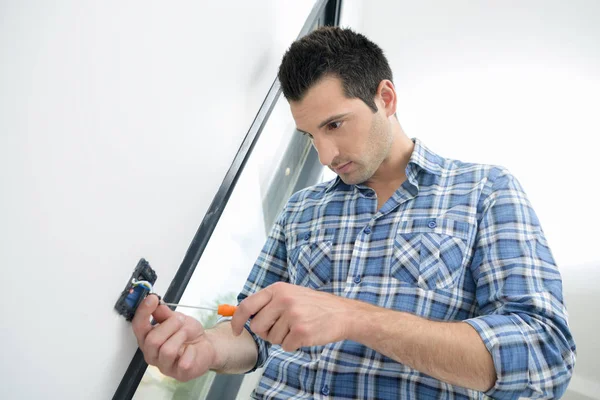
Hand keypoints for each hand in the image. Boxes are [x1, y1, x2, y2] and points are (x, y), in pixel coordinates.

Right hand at [132, 295, 215, 381]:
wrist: (207, 346)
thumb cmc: (189, 334)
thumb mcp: (177, 318)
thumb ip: (164, 314)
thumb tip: (155, 304)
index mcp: (147, 339)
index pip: (138, 326)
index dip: (143, 312)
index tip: (152, 299)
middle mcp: (152, 354)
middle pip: (152, 340)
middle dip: (170, 325)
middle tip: (180, 321)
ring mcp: (164, 366)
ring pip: (167, 350)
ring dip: (181, 336)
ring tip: (186, 334)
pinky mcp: (179, 374)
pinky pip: (183, 362)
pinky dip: (191, 351)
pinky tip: (192, 350)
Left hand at [230, 282, 355, 350]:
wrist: (343, 313)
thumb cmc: (315, 305)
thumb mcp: (291, 294)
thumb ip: (269, 302)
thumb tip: (243, 316)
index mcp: (278, 289)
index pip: (247, 305)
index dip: (237, 320)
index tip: (236, 330)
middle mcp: (284, 300)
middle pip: (257, 326)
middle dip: (266, 332)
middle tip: (282, 327)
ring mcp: (293, 316)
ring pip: (271, 339)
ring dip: (282, 338)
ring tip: (298, 327)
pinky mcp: (301, 332)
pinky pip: (285, 346)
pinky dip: (293, 345)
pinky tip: (305, 334)